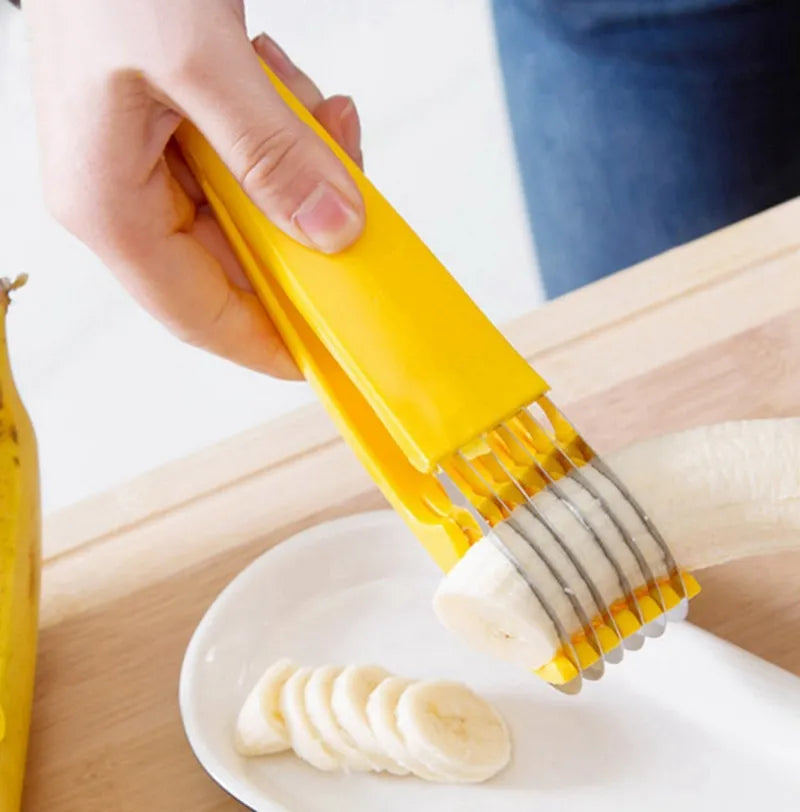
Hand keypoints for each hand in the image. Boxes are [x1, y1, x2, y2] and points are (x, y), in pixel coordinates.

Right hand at [25, 0, 364, 375]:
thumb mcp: (198, 59)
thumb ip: (270, 153)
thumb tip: (334, 230)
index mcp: (109, 206)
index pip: (200, 314)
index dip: (268, 343)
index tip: (329, 356)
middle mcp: (123, 200)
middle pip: (236, 265)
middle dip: (305, 232)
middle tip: (349, 187)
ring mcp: (145, 168)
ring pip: (250, 215)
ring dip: (300, 172)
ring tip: (316, 112)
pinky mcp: (171, 135)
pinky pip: (245, 167)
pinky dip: (284, 137)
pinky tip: (291, 91)